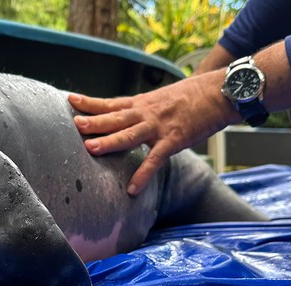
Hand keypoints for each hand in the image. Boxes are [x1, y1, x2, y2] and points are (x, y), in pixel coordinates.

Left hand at [68, 71, 238, 194]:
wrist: (219, 92)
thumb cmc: (192, 96)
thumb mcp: (161, 97)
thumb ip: (143, 109)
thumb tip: (126, 117)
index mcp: (142, 103)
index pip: (111, 102)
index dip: (90, 102)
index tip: (70, 99)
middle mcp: (146, 113)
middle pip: (115, 117)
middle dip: (94, 121)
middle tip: (73, 124)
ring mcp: (159, 127)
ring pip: (130, 134)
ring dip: (110, 141)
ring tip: (90, 148)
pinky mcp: (174, 140)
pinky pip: (155, 160)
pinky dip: (143, 174)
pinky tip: (132, 189)